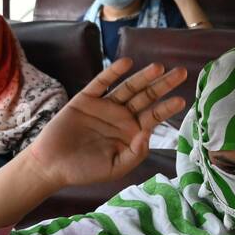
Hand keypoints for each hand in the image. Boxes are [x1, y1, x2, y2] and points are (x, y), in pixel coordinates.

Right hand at [22, 60, 187, 190]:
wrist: (52, 166)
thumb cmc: (85, 170)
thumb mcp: (116, 167)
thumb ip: (135, 153)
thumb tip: (149, 132)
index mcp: (131, 132)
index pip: (154, 116)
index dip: (167, 108)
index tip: (182, 100)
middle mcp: (121, 116)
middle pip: (146, 97)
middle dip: (163, 85)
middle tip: (182, 73)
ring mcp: (104, 106)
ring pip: (128, 87)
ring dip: (143, 77)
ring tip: (159, 67)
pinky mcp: (86, 99)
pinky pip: (101, 82)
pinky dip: (113, 72)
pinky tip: (126, 63)